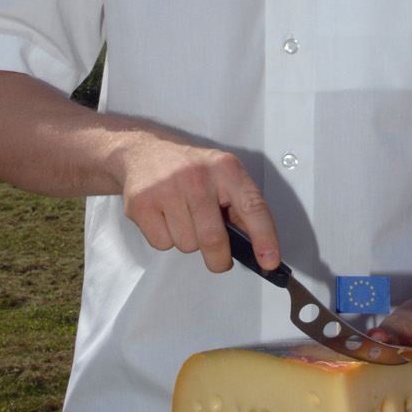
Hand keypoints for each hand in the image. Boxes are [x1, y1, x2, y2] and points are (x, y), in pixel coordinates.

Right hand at [119, 134, 279, 273]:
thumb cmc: (188, 168)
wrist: (142, 151)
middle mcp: (197, 176)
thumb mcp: (221, 175)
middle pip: (213, 239)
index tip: (269, 261)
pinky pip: (162, 244)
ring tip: (183, 218)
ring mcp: (167, 189)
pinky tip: (165, 217)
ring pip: (187, 245)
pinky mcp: (142, 203)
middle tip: (219, 259)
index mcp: (225, 168)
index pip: (253, 206)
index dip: (264, 237)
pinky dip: (166, 239)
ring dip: (189, 242)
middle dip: (219, 259)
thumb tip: (255, 245)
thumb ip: (239, 205)